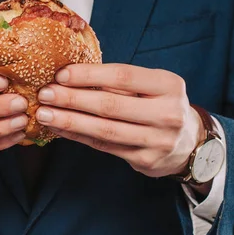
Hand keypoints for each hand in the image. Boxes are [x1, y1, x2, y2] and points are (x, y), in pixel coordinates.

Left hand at [36, 63, 205, 178]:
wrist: (188, 142)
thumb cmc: (160, 105)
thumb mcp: (152, 85)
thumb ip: (120, 82)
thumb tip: (69, 75)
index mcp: (168, 85)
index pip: (122, 76)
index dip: (89, 75)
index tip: (60, 74)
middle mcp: (167, 113)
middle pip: (110, 105)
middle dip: (72, 99)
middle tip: (44, 94)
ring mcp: (157, 140)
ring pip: (104, 129)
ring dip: (69, 121)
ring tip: (45, 114)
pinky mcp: (145, 160)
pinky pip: (104, 146)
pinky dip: (78, 136)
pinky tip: (59, 129)